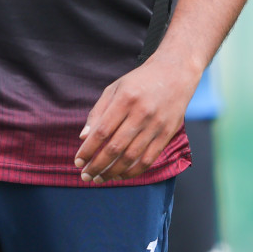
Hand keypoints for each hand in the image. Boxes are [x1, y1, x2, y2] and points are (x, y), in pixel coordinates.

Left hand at [74, 54, 201, 182]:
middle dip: (97, 165)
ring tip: (100, 178)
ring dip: (113, 172)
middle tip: (85, 176)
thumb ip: (98, 112)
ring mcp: (156, 125)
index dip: (88, 149)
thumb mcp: (115, 88)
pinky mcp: (167, 134)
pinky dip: (133, 171)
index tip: (78, 161)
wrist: (175, 73)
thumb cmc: (139, 81)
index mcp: (125, 99)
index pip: (102, 131)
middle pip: (115, 147)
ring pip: (131, 157)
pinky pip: (149, 159)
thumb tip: (84, 137)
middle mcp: (141, 113)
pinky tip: (121, 175)